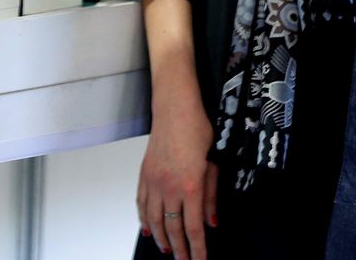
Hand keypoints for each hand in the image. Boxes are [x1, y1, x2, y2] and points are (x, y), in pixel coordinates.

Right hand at [136, 97, 217, 258]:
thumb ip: (211, 195)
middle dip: (179, 249)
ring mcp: (153, 182)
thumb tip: (211, 221)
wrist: (174, 109)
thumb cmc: (196, 129)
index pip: (193, 228)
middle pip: (172, 229)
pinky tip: (148, 228)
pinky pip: (142, 204)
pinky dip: (144, 219)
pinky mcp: (144, 175)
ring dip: (160, 238)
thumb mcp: (213, 162)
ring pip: (154, 220)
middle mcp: (169, 187)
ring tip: (167, 249)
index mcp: (190, 186)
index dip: (197, 249)